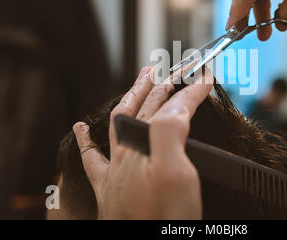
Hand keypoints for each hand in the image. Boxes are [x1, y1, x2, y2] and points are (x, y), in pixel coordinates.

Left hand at [73, 66, 211, 218]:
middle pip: (146, 107)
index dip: (191, 90)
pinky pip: (92, 158)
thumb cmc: (161, 220)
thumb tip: (177, 104)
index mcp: (146, 145)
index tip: (206, 76)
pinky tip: (80, 128)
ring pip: (122, 120)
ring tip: (141, 77)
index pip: (172, 107)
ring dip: (132, 96)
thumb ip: (170, 132)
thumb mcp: (176, 173)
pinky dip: (85, 141)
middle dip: (163, 83)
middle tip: (174, 67)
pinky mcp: (110, 189)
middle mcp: (129, 152)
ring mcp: (117, 169)